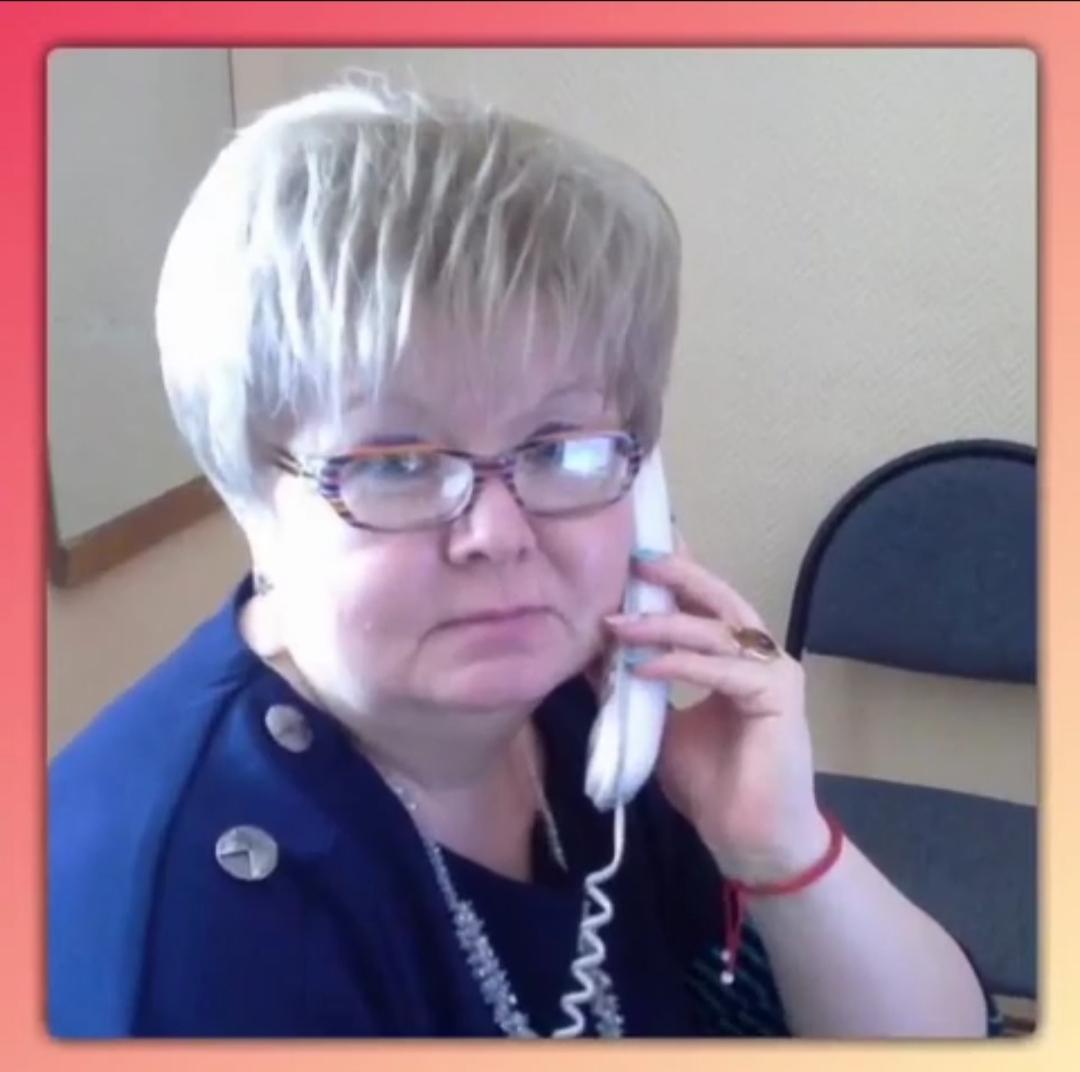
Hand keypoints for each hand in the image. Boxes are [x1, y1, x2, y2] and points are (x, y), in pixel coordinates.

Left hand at [601, 535, 829, 883]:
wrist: (751, 841)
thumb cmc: (712, 785)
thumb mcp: (660, 725)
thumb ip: (638, 686)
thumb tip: (590, 652)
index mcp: (734, 658)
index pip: (703, 605)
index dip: (671, 580)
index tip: (631, 555)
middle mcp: (759, 656)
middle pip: (718, 600)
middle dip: (676, 577)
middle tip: (633, 561)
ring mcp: (775, 672)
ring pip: (717, 631)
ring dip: (664, 624)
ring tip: (617, 624)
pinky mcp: (780, 696)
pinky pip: (723, 670)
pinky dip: (681, 665)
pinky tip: (642, 667)